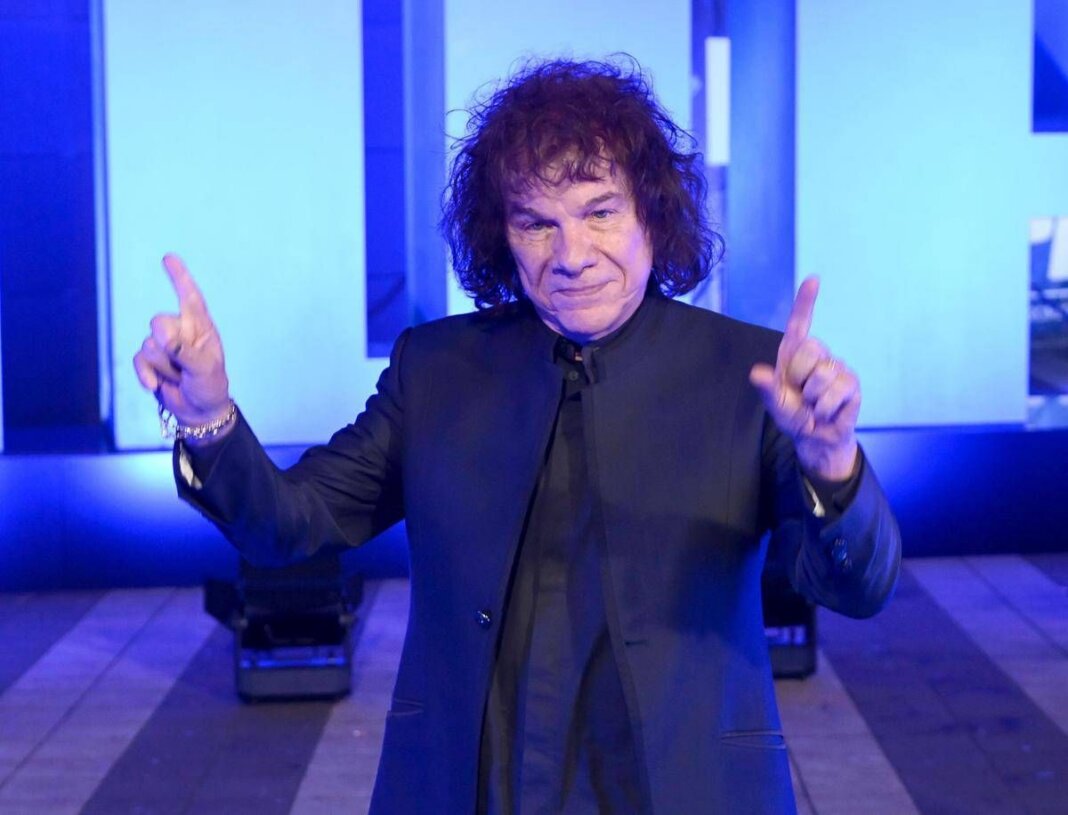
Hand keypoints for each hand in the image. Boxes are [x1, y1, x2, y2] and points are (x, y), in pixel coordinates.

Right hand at [133, 254, 230, 426]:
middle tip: (185, 367)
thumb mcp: (205, 369)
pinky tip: (157, 386)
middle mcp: (181, 330)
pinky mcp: (149, 360)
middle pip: (159, 323)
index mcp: (201, 327)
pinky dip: (146, 375)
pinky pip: (138, 359)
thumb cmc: (210, 386)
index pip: (190, 297)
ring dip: (164, 366)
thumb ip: (185, 351)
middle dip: (169, 347)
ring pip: (149, 345)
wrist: (199, 410)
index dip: (179, 277)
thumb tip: (162, 335)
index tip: (168, 258)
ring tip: (180, 377)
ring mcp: (164, 345)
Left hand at [748, 277, 859, 480]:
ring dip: (812, 398)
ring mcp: (836, 367)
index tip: (813, 279)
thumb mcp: (775, 404)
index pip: (800, 323)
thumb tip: (757, 374)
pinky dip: (825, 408)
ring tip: (813, 405)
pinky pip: (835, 391)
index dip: (806, 302)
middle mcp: (817, 355)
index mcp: (794, 354)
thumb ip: (767, 389)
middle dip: (798, 377)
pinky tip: (827, 411)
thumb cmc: (792, 414)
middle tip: (800, 394)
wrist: (815, 436)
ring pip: (822, 375)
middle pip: (809, 349)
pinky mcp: (851, 383)